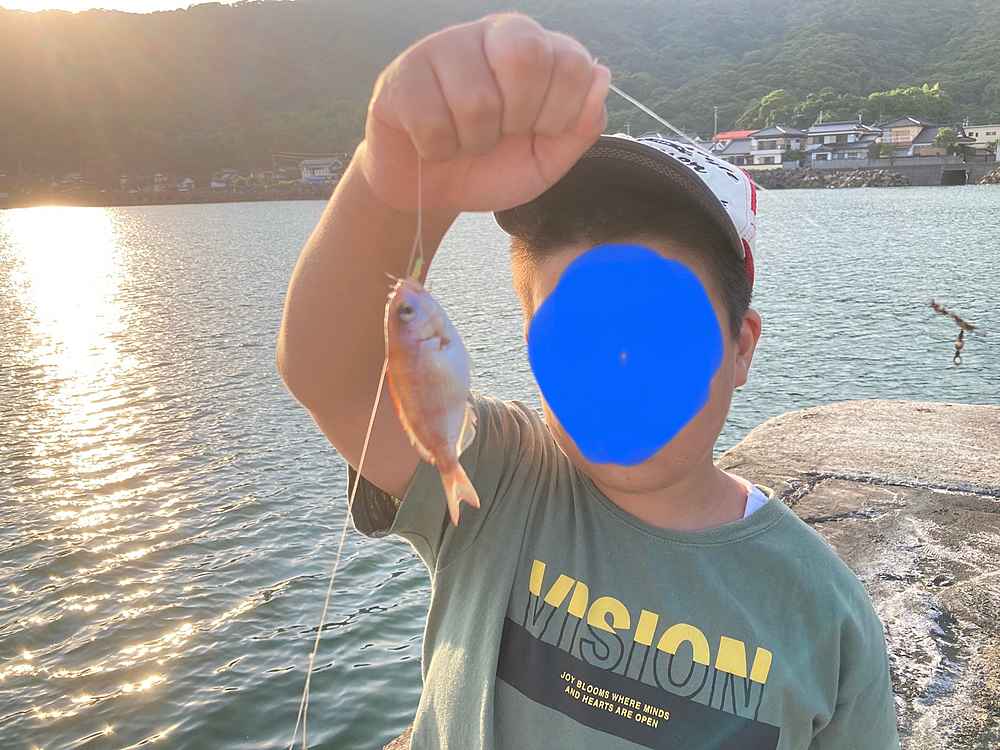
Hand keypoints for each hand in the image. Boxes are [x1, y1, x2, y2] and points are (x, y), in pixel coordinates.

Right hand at [358, 14, 609, 213]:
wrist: (430, 192)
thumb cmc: (490, 167)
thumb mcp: (546, 159)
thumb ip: (581, 126)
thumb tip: (601, 75)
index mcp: (533, 47)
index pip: (571, 61)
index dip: (560, 112)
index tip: (539, 131)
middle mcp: (489, 34)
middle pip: (526, 56)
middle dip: (520, 117)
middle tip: (502, 134)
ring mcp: (441, 48)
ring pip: (476, 100)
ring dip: (473, 142)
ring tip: (464, 141)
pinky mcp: (400, 75)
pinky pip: (430, 121)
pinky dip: (437, 149)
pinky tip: (432, 143)